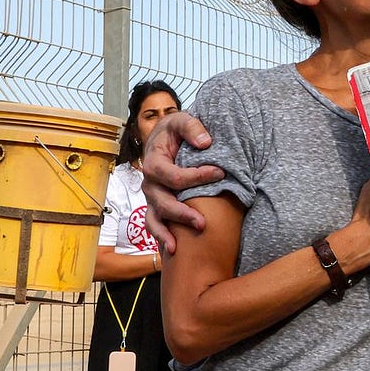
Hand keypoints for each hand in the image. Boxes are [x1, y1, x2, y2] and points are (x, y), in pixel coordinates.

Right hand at [140, 111, 222, 253]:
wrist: (165, 137)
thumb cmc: (175, 130)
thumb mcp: (182, 120)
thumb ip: (192, 127)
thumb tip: (206, 142)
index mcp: (154, 161)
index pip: (173, 175)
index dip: (196, 176)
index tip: (220, 173)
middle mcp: (149, 182)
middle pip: (162, 202)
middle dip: (182, 213)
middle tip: (202, 223)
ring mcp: (152, 196)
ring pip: (155, 218)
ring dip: (167, 232)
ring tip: (178, 247)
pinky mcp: (157, 205)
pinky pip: (155, 224)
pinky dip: (161, 237)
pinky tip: (173, 250)